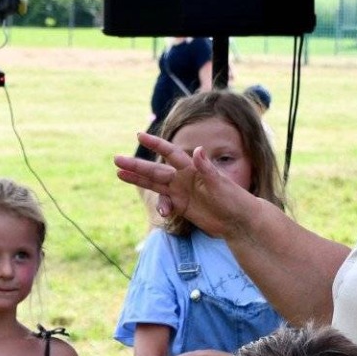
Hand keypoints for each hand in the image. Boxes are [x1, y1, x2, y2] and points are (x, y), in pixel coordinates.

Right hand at [113, 136, 255, 237]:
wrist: (240, 220)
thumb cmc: (235, 199)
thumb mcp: (221, 183)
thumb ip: (207, 168)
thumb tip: (197, 149)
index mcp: (192, 168)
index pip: (170, 153)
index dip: (155, 145)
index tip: (139, 135)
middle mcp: (184, 178)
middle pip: (155, 169)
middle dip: (136, 165)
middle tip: (116, 159)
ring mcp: (182, 191)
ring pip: (155, 184)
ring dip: (138, 179)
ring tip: (118, 173)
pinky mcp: (182, 205)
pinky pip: (165, 202)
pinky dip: (159, 204)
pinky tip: (158, 210)